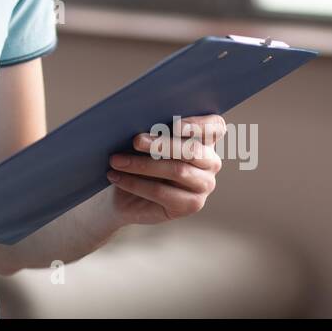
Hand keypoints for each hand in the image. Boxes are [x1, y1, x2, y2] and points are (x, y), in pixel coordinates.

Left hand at [105, 115, 225, 225]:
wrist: (124, 193)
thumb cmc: (137, 158)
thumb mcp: (144, 141)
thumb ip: (151, 130)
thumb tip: (141, 124)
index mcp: (204, 139)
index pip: (215, 127)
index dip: (199, 125)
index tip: (175, 124)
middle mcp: (210, 162)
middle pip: (192, 150)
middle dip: (161, 144)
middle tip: (135, 140)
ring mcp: (204, 185)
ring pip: (177, 171)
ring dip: (143, 165)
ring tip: (116, 160)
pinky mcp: (190, 205)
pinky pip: (162, 193)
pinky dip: (136, 184)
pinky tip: (116, 177)